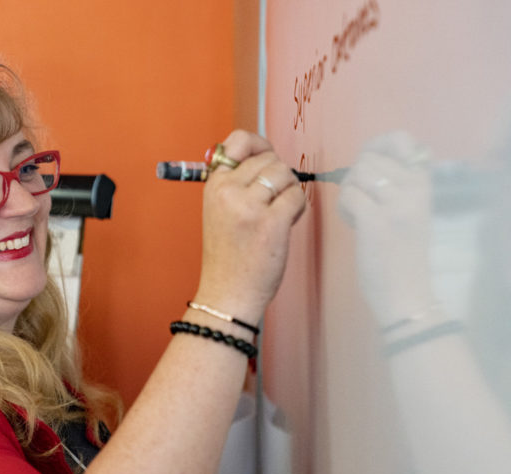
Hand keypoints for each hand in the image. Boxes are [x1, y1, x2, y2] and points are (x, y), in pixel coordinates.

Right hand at [194, 130, 305, 321]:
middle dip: (278, 178)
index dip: (258, 145)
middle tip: (271, 203)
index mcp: (213, 186)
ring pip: (285, 174)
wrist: (227, 294)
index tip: (265, 159)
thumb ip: (236, 183)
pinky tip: (285, 224)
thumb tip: (265, 155)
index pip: (238, 141)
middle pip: (269, 159)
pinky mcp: (270, 222)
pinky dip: (297, 208)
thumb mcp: (219, 211)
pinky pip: (296, 196)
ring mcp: (249, 207)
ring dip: (289, 192)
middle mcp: (228, 191)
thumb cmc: (228, 255)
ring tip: (279, 214)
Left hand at [337, 131, 435, 326]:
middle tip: (364, 204)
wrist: (407, 295)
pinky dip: (345, 209)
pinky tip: (356, 224)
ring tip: (361, 216)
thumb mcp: (411, 210)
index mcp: (425, 183)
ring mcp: (397, 204)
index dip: (380, 144)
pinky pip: (349, 196)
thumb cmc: (403, 254)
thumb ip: (396, 184)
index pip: (402, 140)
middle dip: (356, 179)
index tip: (371, 161)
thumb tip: (368, 158)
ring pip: (356, 175)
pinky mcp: (377, 221)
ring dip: (350, 194)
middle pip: (368, 160)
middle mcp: (415, 188)